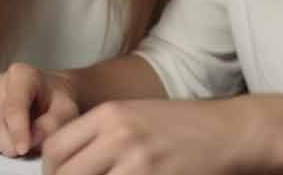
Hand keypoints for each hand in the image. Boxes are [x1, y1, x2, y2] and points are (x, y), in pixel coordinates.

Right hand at [0, 62, 79, 156]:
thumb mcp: (66, 111)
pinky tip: (16, 137)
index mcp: (21, 74)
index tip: (24, 149)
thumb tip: (31, 140)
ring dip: (8, 145)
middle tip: (30, 150)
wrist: (50, 95)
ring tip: (27, 141)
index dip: (18, 131)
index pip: (14, 107)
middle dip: (12, 143)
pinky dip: (1, 145)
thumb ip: (51, 125)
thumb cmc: (58, 100)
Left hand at [41, 97, 260, 174]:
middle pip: (63, 173)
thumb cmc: (185, 125)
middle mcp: (118, 135)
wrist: (230, 132)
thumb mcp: (137, 114)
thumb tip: (69, 161)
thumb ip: (102, 134)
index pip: (55, 147)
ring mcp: (136, 162)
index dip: (51, 170)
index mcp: (110, 114)